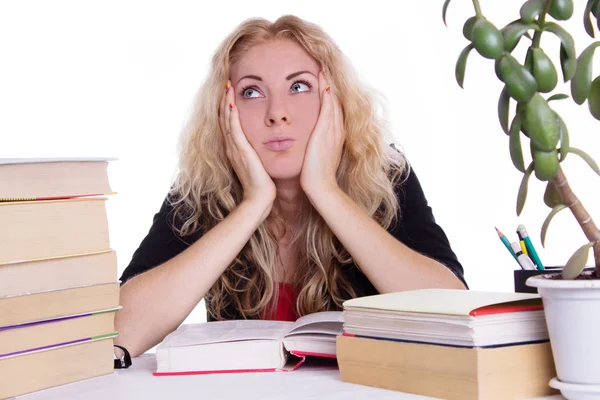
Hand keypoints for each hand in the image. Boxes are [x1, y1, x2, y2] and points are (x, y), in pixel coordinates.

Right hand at [219, 81, 275, 214]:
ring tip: (227, 86)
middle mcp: (232, 147)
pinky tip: (231, 103)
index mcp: (237, 150)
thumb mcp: (259, 166)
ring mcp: (234, 149)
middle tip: (226, 83)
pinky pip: (233, 129)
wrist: (259, 200)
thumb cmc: (263, 185)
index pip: (230, 124)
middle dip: (225, 100)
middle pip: (224, 118)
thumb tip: (265, 148)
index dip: (229, 108)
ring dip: (226, 102)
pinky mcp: (240, 151)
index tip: (231, 93)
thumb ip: (258, 156)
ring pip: (226, 120)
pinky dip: (231, 115)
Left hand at [300, 71, 344, 194]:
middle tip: (326, 69)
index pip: (334, 111)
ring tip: (324, 69)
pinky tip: (322, 81)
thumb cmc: (317, 177)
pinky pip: (328, 107)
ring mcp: (333, 131)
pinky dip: (326, 93)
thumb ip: (317, 150)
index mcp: (335, 137)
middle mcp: (337, 131)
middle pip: (336, 103)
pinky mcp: (326, 132)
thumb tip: (312, 147)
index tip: (325, 84)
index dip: (331, 97)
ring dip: (329, 85)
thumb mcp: (318, 159)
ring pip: (333, 102)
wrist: (321, 187)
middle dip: (331, 86)